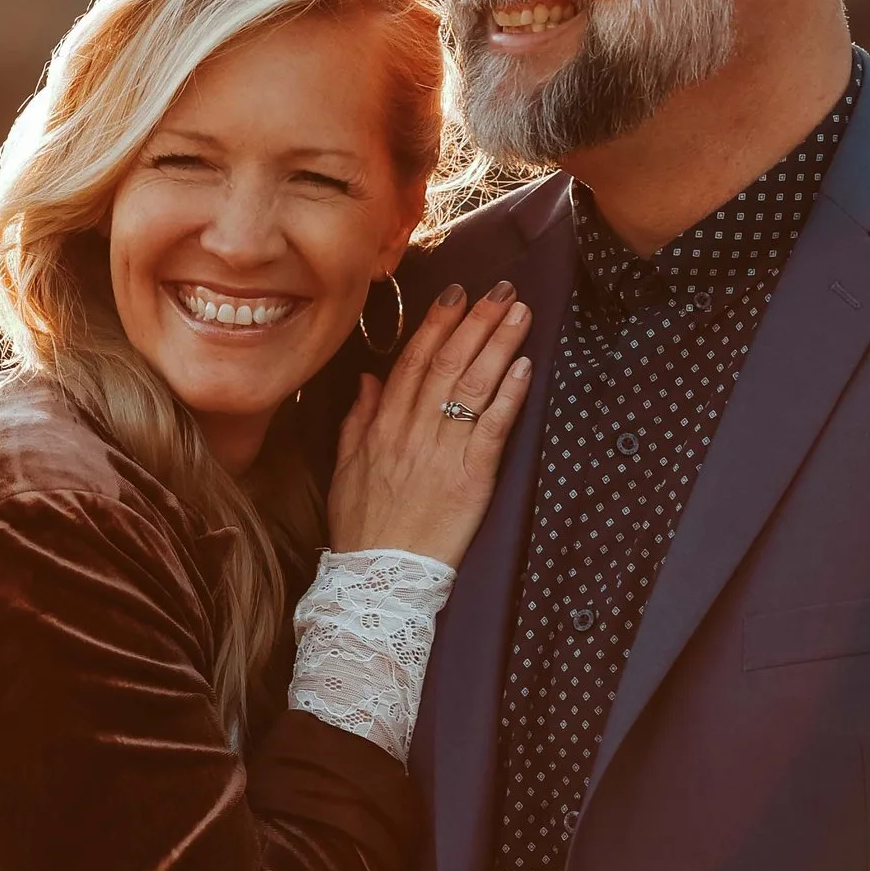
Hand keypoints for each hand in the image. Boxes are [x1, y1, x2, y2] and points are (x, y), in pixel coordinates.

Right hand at [326, 282, 531, 571]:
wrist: (376, 579)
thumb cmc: (362, 528)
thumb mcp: (345, 469)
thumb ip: (357, 420)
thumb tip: (368, 379)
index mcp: (382, 426)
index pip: (412, 362)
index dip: (437, 325)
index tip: (457, 293)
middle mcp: (412, 431)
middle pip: (448, 364)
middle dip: (476, 322)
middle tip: (502, 290)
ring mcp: (441, 453)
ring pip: (472, 387)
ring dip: (498, 345)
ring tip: (520, 314)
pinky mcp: (470, 479)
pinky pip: (492, 429)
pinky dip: (508, 395)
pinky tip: (524, 367)